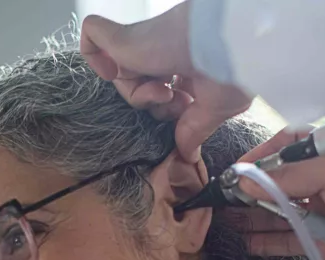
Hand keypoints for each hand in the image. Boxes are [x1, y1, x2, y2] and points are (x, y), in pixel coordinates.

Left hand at [80, 3, 252, 162]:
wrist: (226, 43)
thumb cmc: (232, 69)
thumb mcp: (217, 109)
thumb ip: (195, 131)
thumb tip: (188, 155)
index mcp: (186, 65)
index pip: (165, 94)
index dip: (172, 110)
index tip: (188, 108)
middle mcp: (162, 53)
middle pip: (142, 92)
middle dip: (157, 108)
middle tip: (175, 101)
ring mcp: (141, 46)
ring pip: (121, 80)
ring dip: (141, 97)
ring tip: (164, 91)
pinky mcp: (122, 39)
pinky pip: (92, 40)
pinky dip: (95, 57)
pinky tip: (114, 69)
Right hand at [234, 128, 324, 259]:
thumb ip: (290, 175)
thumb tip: (245, 181)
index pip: (290, 145)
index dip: (262, 155)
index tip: (236, 169)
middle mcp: (324, 181)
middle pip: (278, 182)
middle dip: (249, 190)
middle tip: (222, 199)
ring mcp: (321, 212)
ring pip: (277, 213)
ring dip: (251, 217)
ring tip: (224, 220)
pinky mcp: (320, 241)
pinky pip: (286, 240)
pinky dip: (264, 242)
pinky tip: (244, 242)